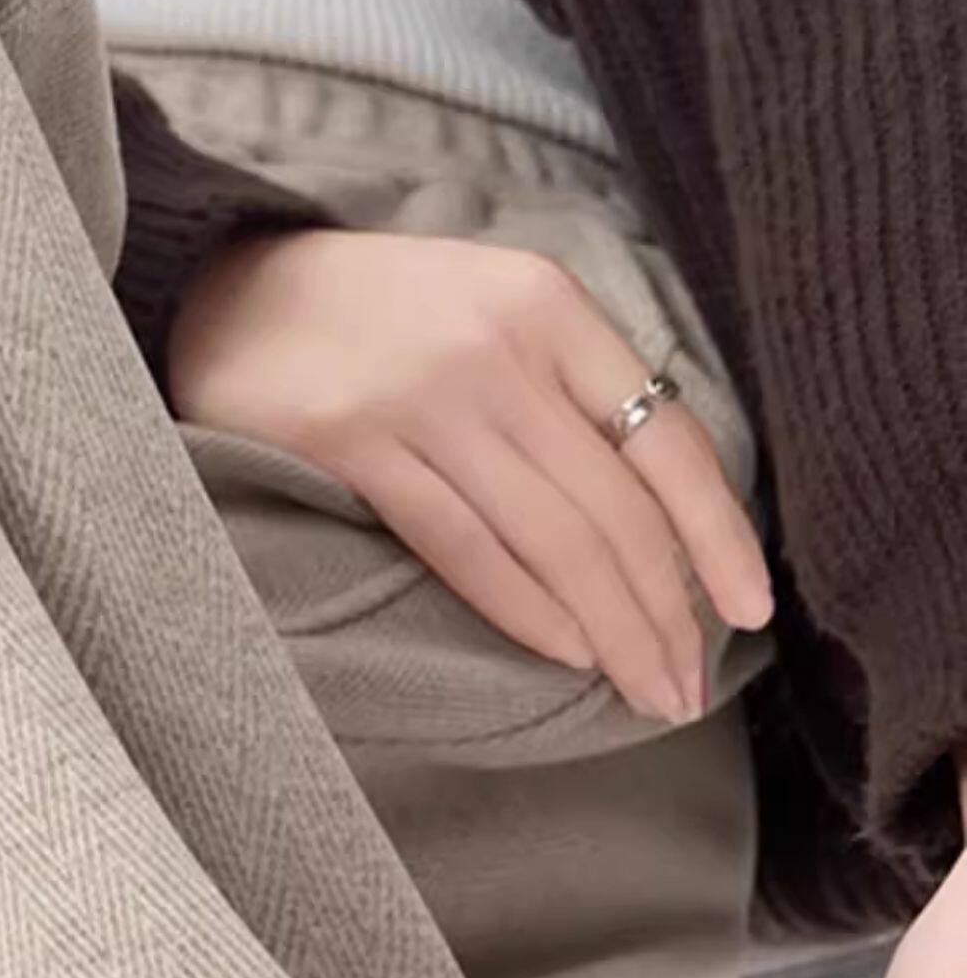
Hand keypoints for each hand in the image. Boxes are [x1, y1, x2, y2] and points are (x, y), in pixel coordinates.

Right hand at [166, 228, 773, 720]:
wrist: (227, 286)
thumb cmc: (378, 315)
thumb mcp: (492, 309)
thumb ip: (567, 386)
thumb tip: (656, 517)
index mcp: (548, 305)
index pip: (665, 439)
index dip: (718, 536)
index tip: (750, 611)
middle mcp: (498, 348)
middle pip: (613, 509)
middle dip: (665, 613)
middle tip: (684, 689)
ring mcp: (424, 397)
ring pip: (551, 541)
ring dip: (610, 631)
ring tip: (643, 691)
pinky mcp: (352, 443)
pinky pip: (463, 549)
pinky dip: (525, 611)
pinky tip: (565, 652)